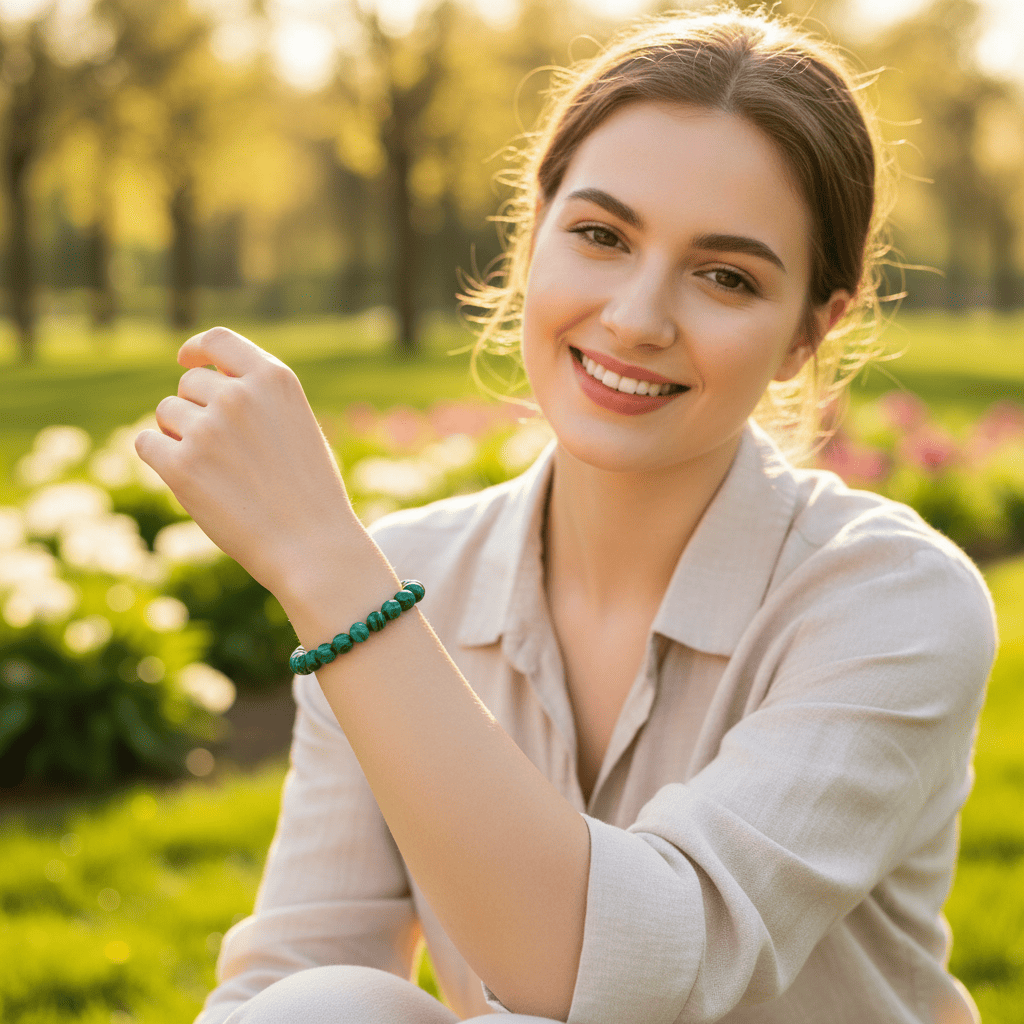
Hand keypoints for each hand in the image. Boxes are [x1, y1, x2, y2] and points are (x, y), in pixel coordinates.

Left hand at [135, 327, 358, 595]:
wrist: (313, 546)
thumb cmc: (309, 492)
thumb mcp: (297, 426)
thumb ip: (257, 398)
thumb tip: (198, 383)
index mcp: (274, 379)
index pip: (219, 341)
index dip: (197, 349)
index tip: (187, 359)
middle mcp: (239, 396)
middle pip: (189, 384)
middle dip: (196, 411)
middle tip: (225, 453)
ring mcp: (208, 429)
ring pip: (166, 413)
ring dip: (179, 436)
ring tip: (218, 471)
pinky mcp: (182, 466)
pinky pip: (146, 443)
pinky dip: (159, 457)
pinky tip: (189, 480)